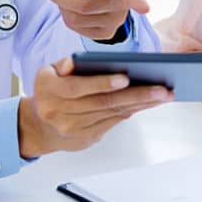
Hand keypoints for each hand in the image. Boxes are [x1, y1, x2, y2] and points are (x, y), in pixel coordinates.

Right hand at [18, 57, 172, 157]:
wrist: (39, 126)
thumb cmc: (50, 92)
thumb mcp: (49, 73)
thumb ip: (64, 65)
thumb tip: (74, 63)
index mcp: (49, 90)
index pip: (77, 87)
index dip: (102, 83)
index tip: (125, 78)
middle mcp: (59, 112)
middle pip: (103, 103)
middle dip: (136, 95)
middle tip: (161, 89)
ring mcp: (73, 128)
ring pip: (112, 113)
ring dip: (141, 104)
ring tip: (162, 95)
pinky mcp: (86, 137)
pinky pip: (113, 122)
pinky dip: (132, 111)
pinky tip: (148, 103)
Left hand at [41, 0, 149, 40]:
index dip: (137, 0)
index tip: (145, 8)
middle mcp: (122, 5)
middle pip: (83, 6)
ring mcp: (115, 23)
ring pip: (75, 20)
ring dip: (61, 6)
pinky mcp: (106, 34)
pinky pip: (75, 29)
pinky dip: (66, 16)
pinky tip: (73, 8)